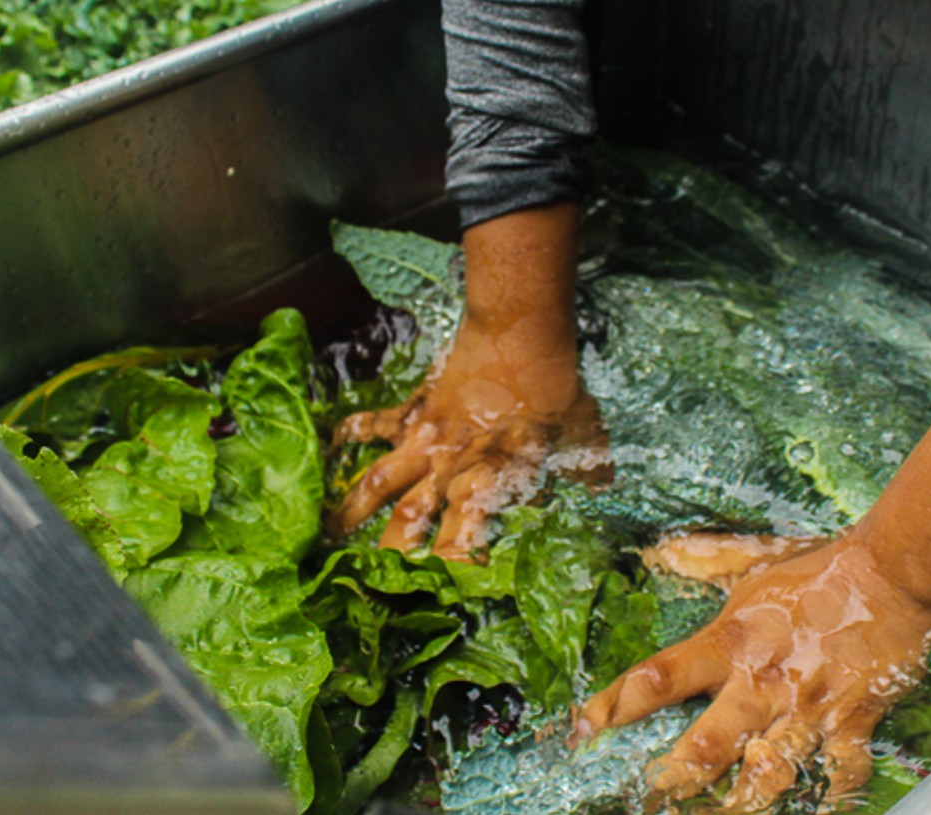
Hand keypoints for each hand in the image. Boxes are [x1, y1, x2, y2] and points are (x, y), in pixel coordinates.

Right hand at [330, 314, 606, 558]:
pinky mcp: (414, 410)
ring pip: (378, 483)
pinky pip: (375, 424)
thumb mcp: (584, 436)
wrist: (519, 334)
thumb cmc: (554, 388)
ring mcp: (425, 440)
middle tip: (368, 584)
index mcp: (489, 484)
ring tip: (328, 535)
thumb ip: (589, 470)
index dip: (451, 571)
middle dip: (388, 556)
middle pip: (408, 523)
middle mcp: (449, 470)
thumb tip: (603, 488)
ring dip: (353, 510)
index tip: (443, 595)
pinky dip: (350, 433)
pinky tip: (329, 446)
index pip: (465, 540)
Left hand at [573, 532, 930, 811]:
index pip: (659, 677)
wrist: (890, 574)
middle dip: (672, 780)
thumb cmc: (816, 569)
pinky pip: (839, 776)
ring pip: (766, 775)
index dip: (616, 705)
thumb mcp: (750, 563)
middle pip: (706, 746)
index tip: (582, 730)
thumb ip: (701, 561)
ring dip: (738, 807)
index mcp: (730, 643)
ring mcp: (807, 710)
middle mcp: (761, 683)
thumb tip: (658, 551)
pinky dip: (827, 802)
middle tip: (647, 798)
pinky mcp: (852, 724)